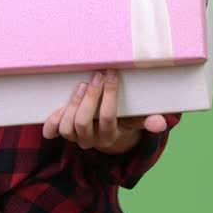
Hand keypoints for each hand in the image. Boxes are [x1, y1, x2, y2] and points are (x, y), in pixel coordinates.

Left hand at [41, 69, 168, 153]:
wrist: (108, 133)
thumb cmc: (124, 119)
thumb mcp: (136, 120)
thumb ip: (148, 121)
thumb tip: (160, 123)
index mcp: (111, 136)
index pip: (108, 117)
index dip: (109, 95)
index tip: (111, 72)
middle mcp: (91, 140)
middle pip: (83, 122)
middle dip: (89, 97)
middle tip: (96, 76)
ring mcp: (75, 138)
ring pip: (67, 127)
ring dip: (72, 104)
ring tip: (81, 85)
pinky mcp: (62, 133)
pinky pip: (52, 131)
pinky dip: (53, 118)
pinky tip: (60, 104)